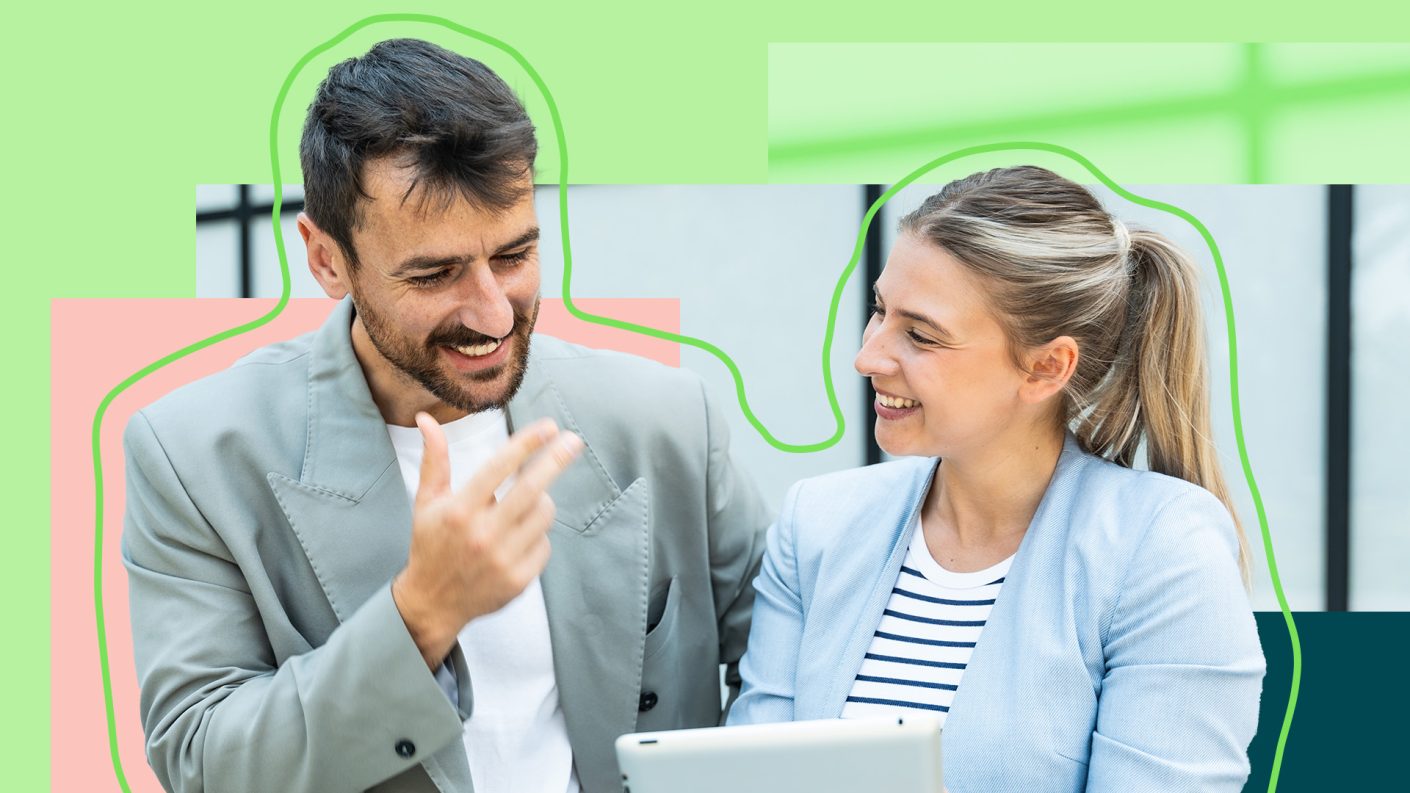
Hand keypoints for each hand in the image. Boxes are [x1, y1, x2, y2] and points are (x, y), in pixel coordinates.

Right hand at [392, 412, 583, 668]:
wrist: (432, 603)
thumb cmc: (431, 545)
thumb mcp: (426, 502)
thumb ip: (434, 461)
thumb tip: (426, 420)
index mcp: (459, 511)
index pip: (498, 468)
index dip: (526, 444)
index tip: (549, 426)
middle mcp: (482, 534)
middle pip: (532, 489)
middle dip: (557, 460)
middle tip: (574, 441)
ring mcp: (502, 559)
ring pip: (543, 515)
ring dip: (542, 502)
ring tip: (526, 503)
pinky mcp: (518, 580)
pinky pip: (545, 545)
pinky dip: (537, 536)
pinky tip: (519, 538)